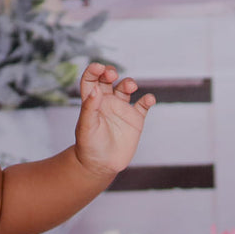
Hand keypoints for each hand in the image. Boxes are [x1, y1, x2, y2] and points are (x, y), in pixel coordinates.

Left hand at [73, 62, 154, 178]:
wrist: (101, 165)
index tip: (98, 67)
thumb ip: (89, 108)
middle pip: (108, 79)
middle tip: (112, 74)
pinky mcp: (135, 119)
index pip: (90, 80)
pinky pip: (143, 105)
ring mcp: (121, 109)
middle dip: (110, 72)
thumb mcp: (86, 127)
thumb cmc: (89, 147)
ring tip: (130, 86)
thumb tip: (95, 88)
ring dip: (129, 83)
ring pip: (126, 88)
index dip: (93, 71)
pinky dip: (148, 100)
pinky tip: (149, 99)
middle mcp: (106, 102)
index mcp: (91, 101)